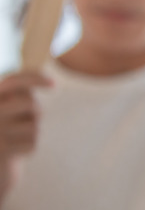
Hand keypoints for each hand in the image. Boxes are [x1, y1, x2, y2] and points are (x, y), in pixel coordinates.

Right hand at [0, 72, 51, 195]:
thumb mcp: (11, 104)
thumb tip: (52, 83)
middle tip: (28, 119)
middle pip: (30, 103)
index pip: (13, 81)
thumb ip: (23, 92)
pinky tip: (17, 150)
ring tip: (18, 136)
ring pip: (33, 126)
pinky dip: (30, 146)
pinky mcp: (2, 150)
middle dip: (36, 111)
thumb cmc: (8, 126)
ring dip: (33, 131)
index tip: (55, 84)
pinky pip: (32, 143)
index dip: (34, 79)